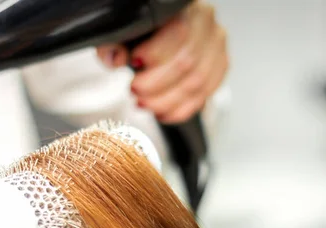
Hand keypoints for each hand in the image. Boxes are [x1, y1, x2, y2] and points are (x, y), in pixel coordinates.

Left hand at [96, 0, 227, 122]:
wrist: (157, 35)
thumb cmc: (141, 31)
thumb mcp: (122, 31)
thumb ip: (113, 42)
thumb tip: (115, 59)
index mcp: (183, 8)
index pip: (178, 33)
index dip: (155, 54)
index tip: (134, 63)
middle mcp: (205, 24)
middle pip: (187, 63)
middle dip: (155, 85)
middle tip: (135, 91)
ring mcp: (215, 46)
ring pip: (196, 83)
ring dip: (165, 102)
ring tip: (144, 104)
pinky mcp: (218, 67)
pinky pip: (203, 96)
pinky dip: (179, 111)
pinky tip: (161, 113)